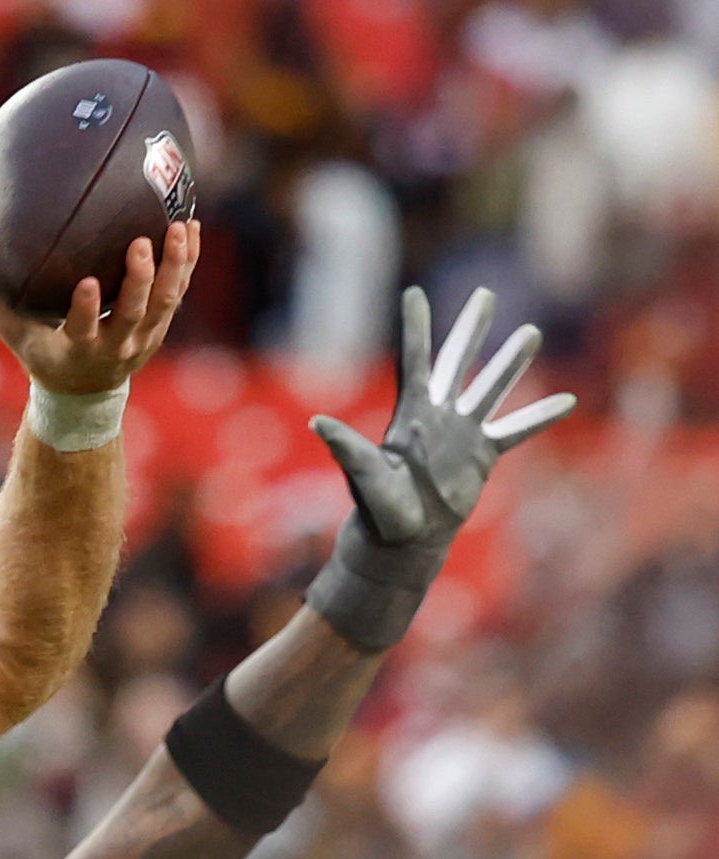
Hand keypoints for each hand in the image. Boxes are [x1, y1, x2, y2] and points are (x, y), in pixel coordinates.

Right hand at [0, 220, 198, 397]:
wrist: (85, 391)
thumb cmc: (43, 352)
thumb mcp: (14, 331)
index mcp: (77, 350)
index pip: (82, 331)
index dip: (86, 310)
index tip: (87, 282)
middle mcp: (115, 347)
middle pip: (132, 313)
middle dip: (138, 280)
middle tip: (139, 243)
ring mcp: (143, 337)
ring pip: (165, 301)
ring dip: (173, 265)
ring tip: (178, 226)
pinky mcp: (160, 324)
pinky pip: (179, 290)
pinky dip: (186, 260)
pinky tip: (190, 226)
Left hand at [301, 287, 572, 651]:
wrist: (404, 541)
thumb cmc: (379, 509)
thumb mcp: (365, 475)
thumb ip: (347, 447)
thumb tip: (316, 423)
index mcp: (411, 413)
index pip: (416, 360)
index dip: (415, 327)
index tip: (412, 292)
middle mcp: (438, 416)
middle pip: (458, 361)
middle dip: (470, 328)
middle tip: (484, 293)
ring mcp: (463, 433)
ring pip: (491, 388)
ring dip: (510, 363)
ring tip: (529, 333)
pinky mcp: (483, 456)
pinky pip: (517, 431)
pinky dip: (540, 417)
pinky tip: (567, 400)